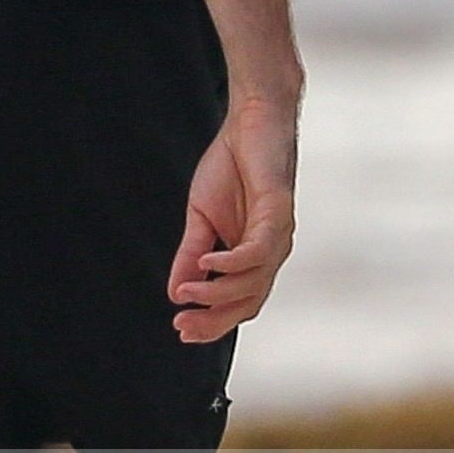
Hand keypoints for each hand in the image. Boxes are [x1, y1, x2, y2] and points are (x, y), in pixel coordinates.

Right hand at [168, 94, 298, 343]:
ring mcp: (278, 235)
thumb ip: (191, 256)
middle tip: (182, 324)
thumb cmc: (231, 168)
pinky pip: (258, 250)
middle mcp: (271, 252)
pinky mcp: (278, 212)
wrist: (251, 123)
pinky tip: (206, 261)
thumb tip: (174, 294)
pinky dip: (232, 262)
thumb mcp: (201, 219)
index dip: (212, 322)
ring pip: (253, 282)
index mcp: (254, 257)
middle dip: (215, 319)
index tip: (180, 329)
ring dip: (217, 292)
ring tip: (186, 293)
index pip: (239, 303)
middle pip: (249, 302)